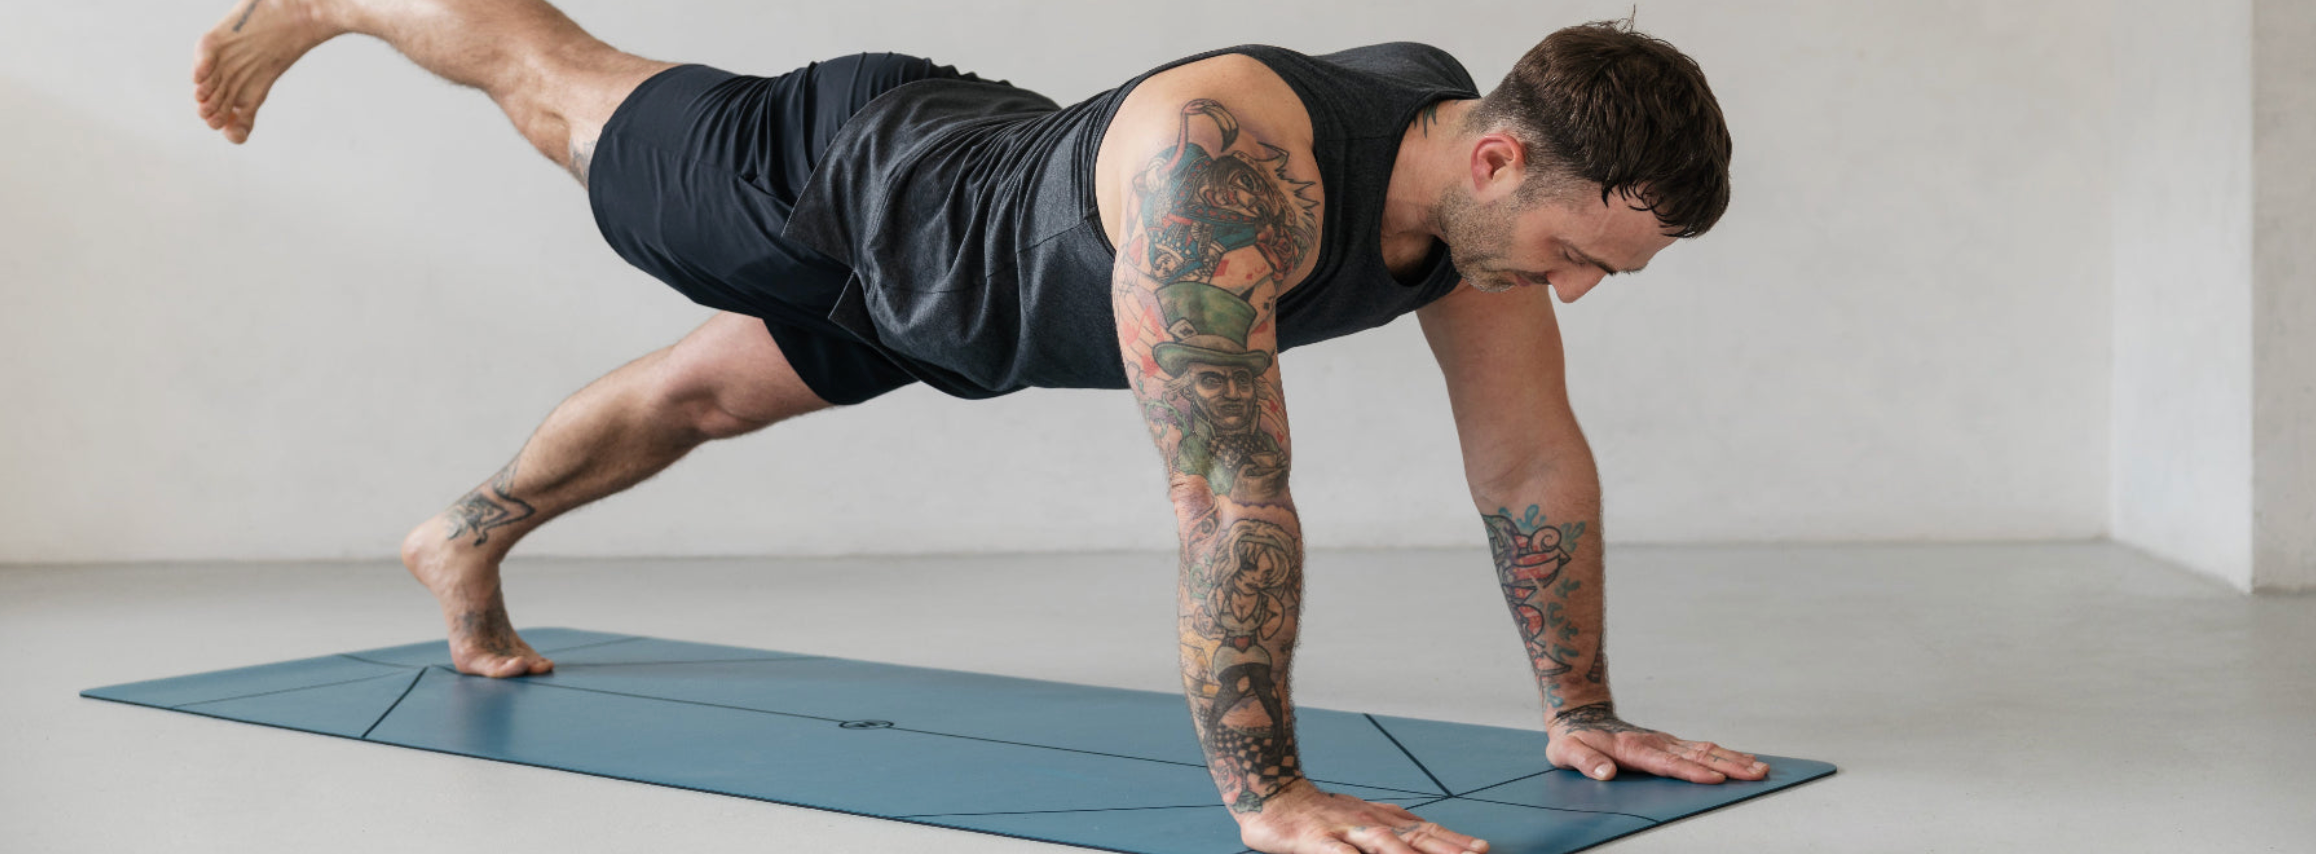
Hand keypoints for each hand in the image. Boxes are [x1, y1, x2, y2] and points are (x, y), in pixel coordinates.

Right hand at [1236, 779, 1488, 853]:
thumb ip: (1397, 828)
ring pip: (1384, 845)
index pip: (1427, 831)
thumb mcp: (1365, 817)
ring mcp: (1344, 831)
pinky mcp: (1317, 841)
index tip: (1483, 849)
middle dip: (1446, 851)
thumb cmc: (1320, 813)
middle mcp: (1369, 823)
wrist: (1271, 793)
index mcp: (1383, 819)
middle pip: (1415, 838)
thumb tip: (1435, 837)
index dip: (1455, 841)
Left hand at [1544, 702, 1768, 783]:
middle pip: (1697, 757)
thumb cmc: (1573, 738)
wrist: (1579, 714)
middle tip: (1758, 774)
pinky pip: (1701, 749)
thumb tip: (1605, 774)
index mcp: (1633, 749)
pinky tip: (1744, 759)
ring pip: (1705, 751)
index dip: (1691, 772)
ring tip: (1761, 768)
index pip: (1668, 763)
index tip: (1716, 779)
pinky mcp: (1669, 743)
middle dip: (1729, 766)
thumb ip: (1586, 762)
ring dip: (1734, 760)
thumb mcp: (1567, 751)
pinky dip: (1725, 754)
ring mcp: (1665, 742)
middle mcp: (1655, 743)